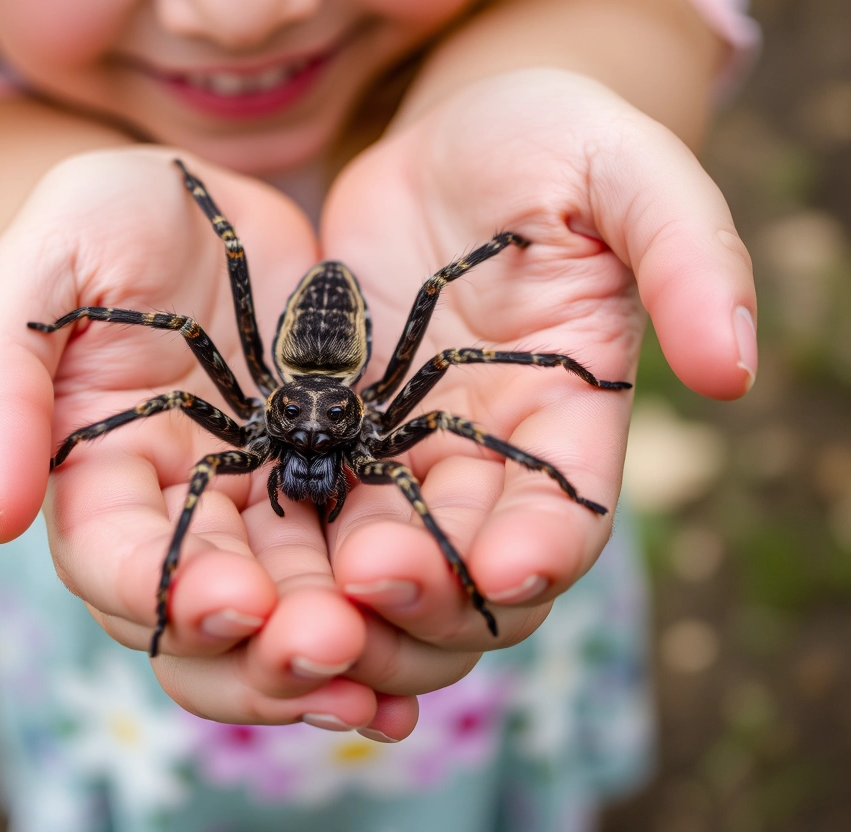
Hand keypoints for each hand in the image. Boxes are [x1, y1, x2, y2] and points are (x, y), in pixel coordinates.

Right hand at [0, 148, 440, 736]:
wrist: (216, 203)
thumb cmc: (115, 218)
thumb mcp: (47, 259)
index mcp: (94, 474)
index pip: (112, 563)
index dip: (163, 594)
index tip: (231, 599)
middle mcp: (174, 515)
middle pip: (205, 623)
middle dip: (263, 651)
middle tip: (330, 646)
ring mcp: (256, 510)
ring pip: (287, 617)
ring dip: (335, 657)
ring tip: (388, 671)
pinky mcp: (331, 491)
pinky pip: (356, 572)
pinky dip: (391, 617)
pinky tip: (427, 648)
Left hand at [317, 68, 755, 693]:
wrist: (443, 141)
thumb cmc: (547, 142)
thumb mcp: (623, 170)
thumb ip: (686, 253)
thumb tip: (732, 368)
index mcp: (575, 413)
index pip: (571, 517)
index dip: (542, 551)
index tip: (501, 571)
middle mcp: (494, 450)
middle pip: (473, 566)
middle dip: (430, 593)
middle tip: (371, 585)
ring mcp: (413, 447)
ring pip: (390, 555)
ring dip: (353, 588)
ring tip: (310, 592)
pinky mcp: (342, 431)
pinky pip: (320, 502)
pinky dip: (297, 540)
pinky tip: (261, 551)